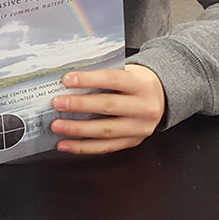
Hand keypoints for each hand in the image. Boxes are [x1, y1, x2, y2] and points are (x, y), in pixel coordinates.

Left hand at [50, 65, 165, 154]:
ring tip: (57, 126)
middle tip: (58, 103)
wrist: (161, 97)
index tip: (67, 80)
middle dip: (80, 105)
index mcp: (142, 85)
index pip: (112, 79)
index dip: (89, 79)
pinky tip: (66, 144)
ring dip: (77, 129)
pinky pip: (105, 147)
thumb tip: (70, 82)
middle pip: (108, 106)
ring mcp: (139, 128)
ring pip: (105, 131)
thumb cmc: (137, 83)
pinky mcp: (132, 142)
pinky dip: (83, 147)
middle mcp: (144, 107)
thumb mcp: (128, 72)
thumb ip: (104, 76)